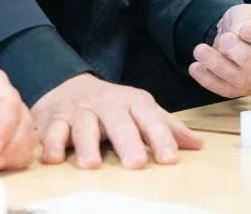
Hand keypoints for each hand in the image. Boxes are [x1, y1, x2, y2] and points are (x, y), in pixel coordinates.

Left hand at [0, 70, 35, 172]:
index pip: (10, 104)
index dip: (5, 130)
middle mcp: (8, 100)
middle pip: (24, 124)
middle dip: (9, 148)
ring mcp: (11, 122)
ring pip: (28, 141)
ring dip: (12, 158)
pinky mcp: (10, 141)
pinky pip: (23, 154)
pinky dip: (12, 164)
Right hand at [30, 74, 201, 169]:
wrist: (66, 84)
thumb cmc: (111, 105)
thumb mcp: (139, 109)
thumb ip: (166, 126)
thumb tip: (198, 144)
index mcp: (131, 102)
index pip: (149, 117)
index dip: (160, 136)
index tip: (170, 158)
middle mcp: (105, 105)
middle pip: (117, 121)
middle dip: (126, 142)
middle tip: (136, 164)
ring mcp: (79, 111)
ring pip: (83, 126)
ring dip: (86, 145)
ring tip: (92, 165)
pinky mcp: (54, 119)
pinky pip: (52, 131)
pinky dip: (51, 144)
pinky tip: (53, 160)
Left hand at [188, 5, 250, 98]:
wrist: (240, 33)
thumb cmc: (250, 20)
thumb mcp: (249, 12)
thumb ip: (245, 21)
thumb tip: (236, 36)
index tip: (245, 29)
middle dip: (243, 55)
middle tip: (225, 40)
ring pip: (244, 80)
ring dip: (219, 66)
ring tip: (200, 50)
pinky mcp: (247, 90)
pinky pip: (228, 90)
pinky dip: (210, 80)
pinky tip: (196, 68)